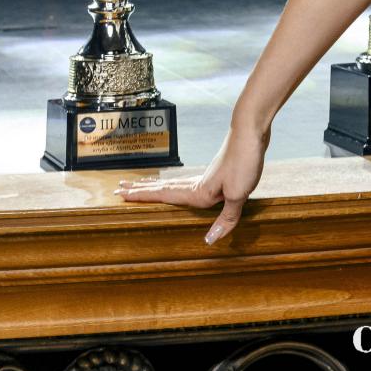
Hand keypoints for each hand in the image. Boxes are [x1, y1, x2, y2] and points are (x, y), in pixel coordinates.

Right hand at [114, 121, 268, 242]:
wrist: (251, 129)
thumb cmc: (243, 161)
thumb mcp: (238, 194)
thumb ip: (225, 218)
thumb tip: (209, 241)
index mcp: (198, 193)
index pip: (163, 196)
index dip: (142, 196)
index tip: (121, 195)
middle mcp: (197, 185)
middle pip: (163, 189)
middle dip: (141, 190)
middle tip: (119, 188)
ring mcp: (206, 176)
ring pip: (174, 184)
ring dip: (156, 186)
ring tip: (141, 185)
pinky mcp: (217, 171)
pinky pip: (188, 182)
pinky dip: (176, 185)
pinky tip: (181, 186)